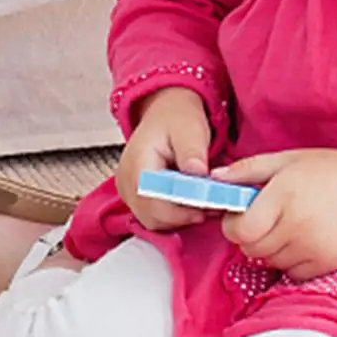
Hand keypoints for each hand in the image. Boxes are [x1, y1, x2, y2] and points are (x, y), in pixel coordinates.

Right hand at [116, 87, 214, 231]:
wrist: (166, 114)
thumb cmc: (177, 120)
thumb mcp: (190, 128)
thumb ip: (193, 151)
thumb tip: (197, 172)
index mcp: (137, 162)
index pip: (151, 200)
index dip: (179, 211)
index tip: (204, 208)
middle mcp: (126, 180)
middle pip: (151, 216)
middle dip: (182, 217)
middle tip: (209, 208)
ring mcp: (127, 191)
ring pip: (152, 222)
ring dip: (179, 219)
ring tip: (201, 204)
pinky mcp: (135, 198)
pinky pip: (153, 218)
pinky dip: (173, 217)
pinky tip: (189, 204)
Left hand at [215, 141, 336, 280]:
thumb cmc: (329, 170)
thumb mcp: (287, 160)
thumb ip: (247, 170)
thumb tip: (213, 179)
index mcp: (284, 196)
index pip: (239, 230)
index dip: (234, 225)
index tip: (243, 215)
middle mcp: (297, 225)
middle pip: (251, 249)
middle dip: (251, 236)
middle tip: (268, 219)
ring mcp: (312, 248)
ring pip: (269, 262)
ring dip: (271, 249)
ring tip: (291, 226)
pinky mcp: (325, 264)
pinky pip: (290, 272)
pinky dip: (291, 260)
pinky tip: (305, 240)